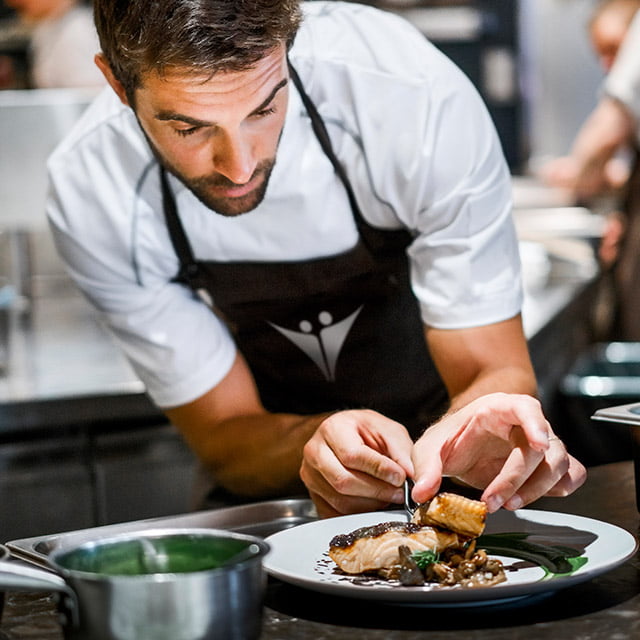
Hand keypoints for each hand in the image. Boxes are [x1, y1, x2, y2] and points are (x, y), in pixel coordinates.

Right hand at [300, 410, 413, 517]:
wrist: (346, 436)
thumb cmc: (367, 431)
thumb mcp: (388, 430)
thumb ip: (401, 451)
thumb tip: (412, 477)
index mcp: (333, 428)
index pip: (352, 455)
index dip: (379, 469)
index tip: (400, 476)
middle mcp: (315, 451)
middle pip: (343, 480)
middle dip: (377, 491)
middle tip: (400, 493)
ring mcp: (310, 475)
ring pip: (340, 500)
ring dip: (371, 504)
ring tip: (389, 497)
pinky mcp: (314, 494)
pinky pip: (336, 513)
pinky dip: (360, 513)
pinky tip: (375, 504)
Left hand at [411, 393, 585, 511]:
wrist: (461, 445)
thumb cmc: (451, 438)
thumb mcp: (429, 448)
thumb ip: (425, 468)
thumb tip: (423, 492)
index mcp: (499, 408)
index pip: (527, 407)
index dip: (535, 424)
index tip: (537, 444)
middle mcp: (525, 423)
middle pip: (543, 448)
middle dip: (517, 479)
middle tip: (492, 502)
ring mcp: (541, 444)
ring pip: (560, 465)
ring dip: (537, 490)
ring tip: (506, 505)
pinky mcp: (547, 465)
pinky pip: (570, 476)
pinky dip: (558, 490)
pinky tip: (528, 498)